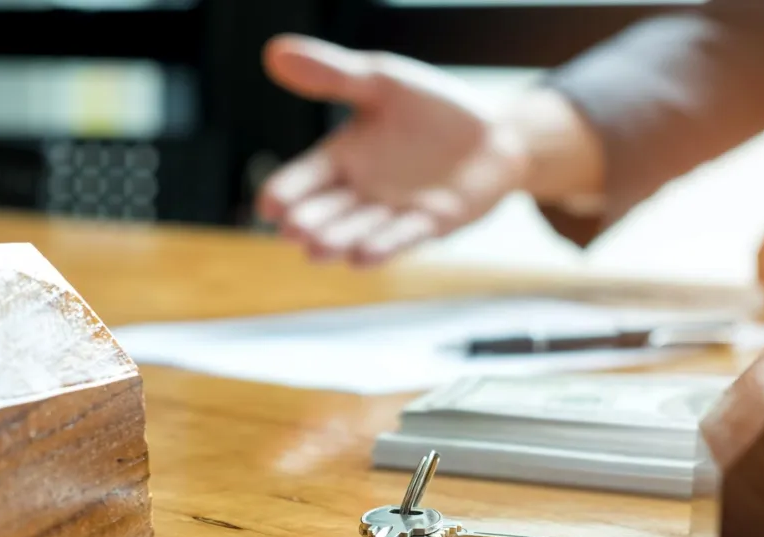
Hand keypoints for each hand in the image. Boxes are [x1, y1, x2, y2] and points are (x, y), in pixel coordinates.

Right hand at [256, 34, 528, 265]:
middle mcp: (362, 190)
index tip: (267, 204)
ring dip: (339, 239)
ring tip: (316, 249)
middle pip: (328, 210)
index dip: (287, 190)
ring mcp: (394, 210)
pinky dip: (383, 246)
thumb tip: (275, 52)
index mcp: (343, 157)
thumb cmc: (432, 109)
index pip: (306, 177)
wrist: (495, 133)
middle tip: (292, 230)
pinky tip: (361, 256)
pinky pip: (402, 236)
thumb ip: (333, 75)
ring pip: (359, 229)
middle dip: (310, 221)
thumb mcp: (381, 82)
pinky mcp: (429, 224)